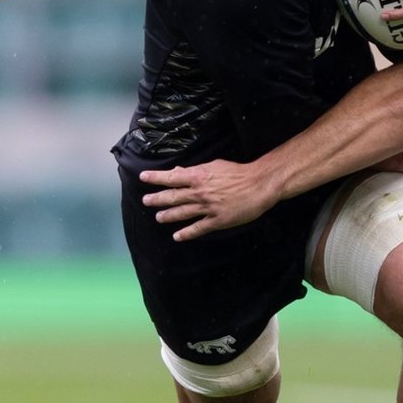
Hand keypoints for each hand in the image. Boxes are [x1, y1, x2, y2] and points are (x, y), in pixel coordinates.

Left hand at [139, 159, 275, 240]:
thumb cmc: (238, 173)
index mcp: (198, 176)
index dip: (156, 178)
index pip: (171, 178)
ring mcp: (207, 208)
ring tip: (158, 217)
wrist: (258, 185)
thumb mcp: (214, 166)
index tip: (143, 178)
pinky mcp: (217, 220)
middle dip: (157, 199)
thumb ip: (195, 170)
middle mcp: (199, 193)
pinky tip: (177, 236)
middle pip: (172, 197)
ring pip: (182, 213)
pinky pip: (198, 228)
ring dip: (168, 215)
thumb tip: (178, 171)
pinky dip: (186, 233)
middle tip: (146, 201)